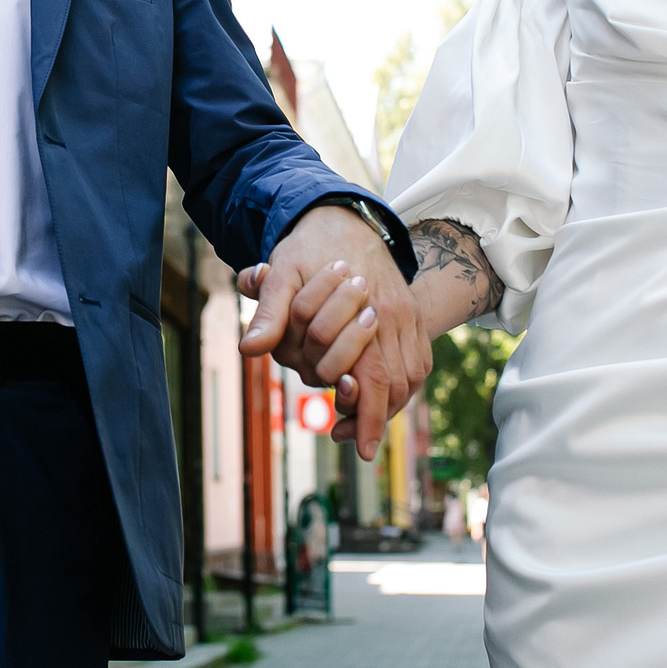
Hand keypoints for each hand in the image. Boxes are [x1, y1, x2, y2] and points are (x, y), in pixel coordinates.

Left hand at [238, 204, 428, 461]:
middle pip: (399, 384)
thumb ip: (269, 311)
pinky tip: (380, 397)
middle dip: (379, 421)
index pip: (375, 377)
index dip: (367, 418)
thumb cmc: (308, 248)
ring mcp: (408, 315)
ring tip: (362, 425)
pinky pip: (417, 361)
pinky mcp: (411, 315)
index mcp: (369, 307)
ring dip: (391, 405)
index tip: (357, 449)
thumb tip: (249, 348)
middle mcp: (396, 315)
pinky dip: (403, 385)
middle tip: (358, 447)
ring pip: (412, 376)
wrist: (343, 218)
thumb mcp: (282, 272)